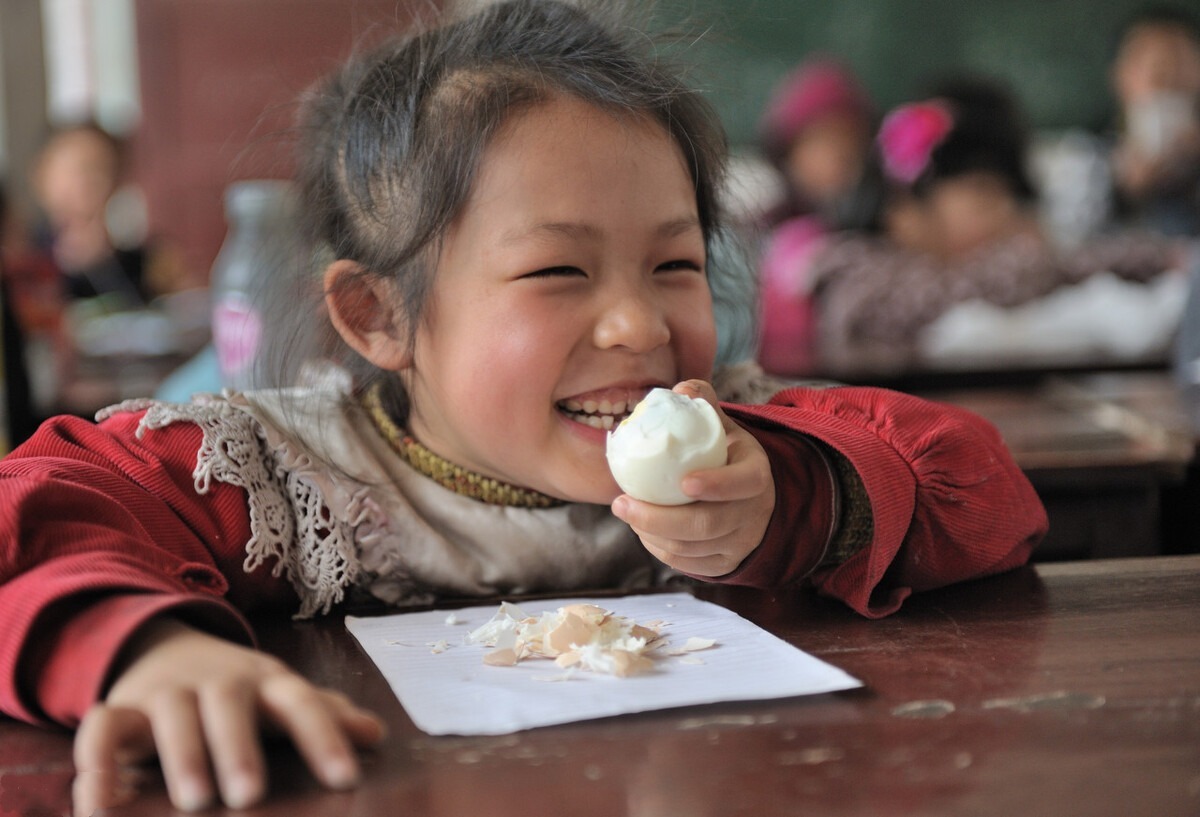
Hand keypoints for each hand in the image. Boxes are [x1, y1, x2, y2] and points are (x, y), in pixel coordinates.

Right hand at [72, 619, 385, 813]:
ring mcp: (168, 692)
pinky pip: (101, 726)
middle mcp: (219, 682)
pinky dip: (96, 758)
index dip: (325, 737)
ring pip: (171, 713)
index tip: (346, 779)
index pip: (302, 703)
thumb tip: (377, 734)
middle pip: (230, 703)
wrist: (167, 648)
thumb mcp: (282, 697)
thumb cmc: (242, 689)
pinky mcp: (122, 708)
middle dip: (240, 747)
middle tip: (250, 796)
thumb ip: (325, 717)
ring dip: (182, 754)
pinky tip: (100, 798)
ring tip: (195, 800)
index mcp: (268, 683)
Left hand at [610, 380, 774, 576]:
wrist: (752, 499)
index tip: (683, 482)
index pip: (743, 483)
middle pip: (706, 526)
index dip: (716, 485)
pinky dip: (659, 549)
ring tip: (626, 512)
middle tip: (621, 503)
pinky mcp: (724, 564)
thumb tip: (681, 388)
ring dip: (651, 534)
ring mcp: (739, 543)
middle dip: (658, 519)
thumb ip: (703, 402)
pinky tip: (641, 529)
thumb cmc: (726, 456)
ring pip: (691, 549)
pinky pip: (686, 564)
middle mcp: (753, 513)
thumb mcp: (723, 427)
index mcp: (757, 475)